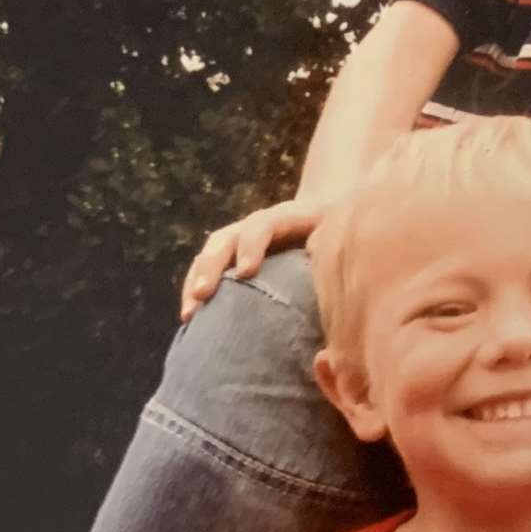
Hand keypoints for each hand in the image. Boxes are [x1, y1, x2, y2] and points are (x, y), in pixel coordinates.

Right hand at [179, 198, 326, 320]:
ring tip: (190, 313)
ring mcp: (239, 238)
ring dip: (197, 281)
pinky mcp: (231, 255)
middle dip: (212, 266)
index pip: (264, 224)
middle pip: (227, 239)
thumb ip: (333, 252)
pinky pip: (206, 269)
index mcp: (287, 217)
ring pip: (211, 254)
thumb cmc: (336, 232)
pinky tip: (191, 318)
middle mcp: (256, 225)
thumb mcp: (341, 235)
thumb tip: (335, 288)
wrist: (325, 213)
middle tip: (204, 294)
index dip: (252, 245)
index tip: (246, 272)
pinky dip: (195, 290)